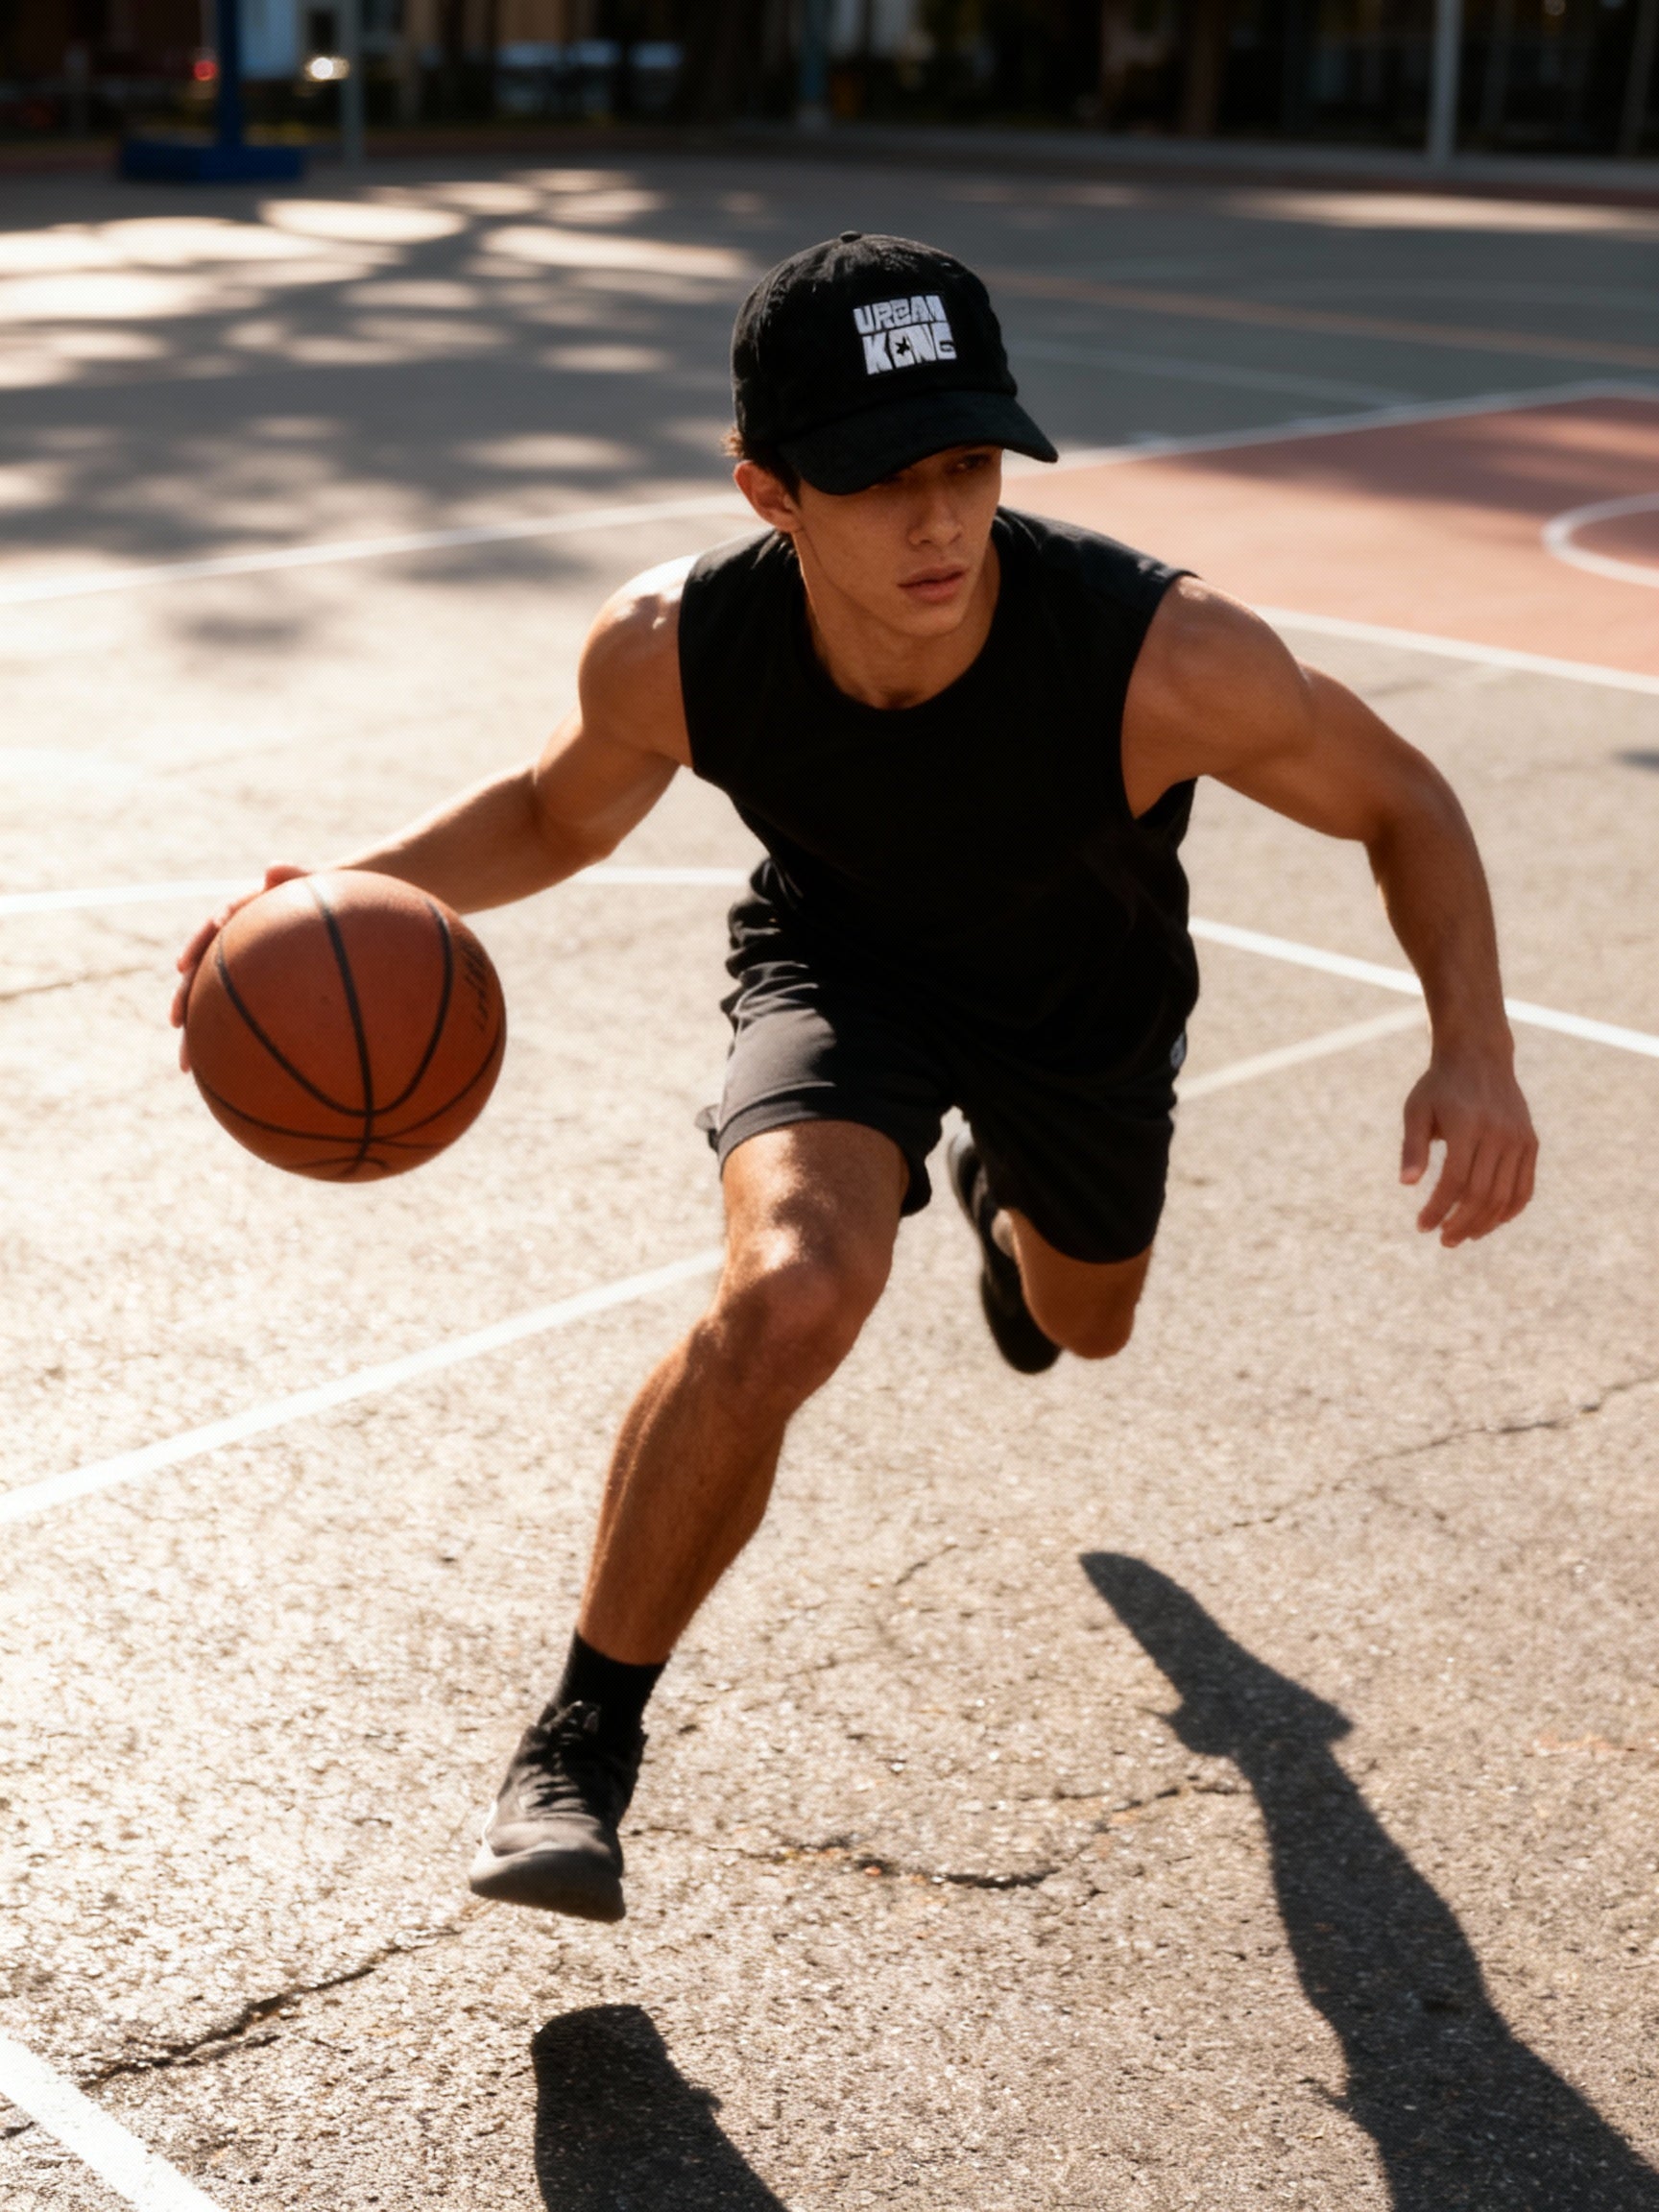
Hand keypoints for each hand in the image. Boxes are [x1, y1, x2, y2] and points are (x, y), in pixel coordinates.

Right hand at [171, 863, 309, 1070]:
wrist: (340, 915)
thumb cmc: (327, 899)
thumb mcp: (315, 884)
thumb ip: (296, 875)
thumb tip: (273, 867)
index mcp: (245, 918)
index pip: (214, 931)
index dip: (200, 942)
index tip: (187, 961)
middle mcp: (237, 947)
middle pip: (205, 975)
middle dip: (187, 998)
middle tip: (177, 1022)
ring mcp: (245, 971)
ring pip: (217, 1005)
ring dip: (201, 1032)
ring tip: (189, 1063)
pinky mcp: (258, 993)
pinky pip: (244, 1020)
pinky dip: (234, 1044)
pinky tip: (231, 1074)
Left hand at [1400, 1046, 1537, 1246]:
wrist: (1479, 1057)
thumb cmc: (1439, 1087)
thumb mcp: (1417, 1110)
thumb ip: (1412, 1147)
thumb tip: (1406, 1184)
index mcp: (1467, 1125)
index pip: (1455, 1180)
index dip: (1439, 1208)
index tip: (1422, 1226)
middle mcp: (1498, 1134)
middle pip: (1482, 1194)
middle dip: (1461, 1223)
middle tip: (1443, 1240)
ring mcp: (1519, 1139)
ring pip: (1506, 1196)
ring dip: (1485, 1223)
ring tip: (1463, 1236)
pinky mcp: (1530, 1143)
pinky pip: (1525, 1187)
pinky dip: (1510, 1210)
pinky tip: (1491, 1222)